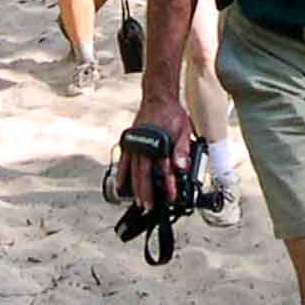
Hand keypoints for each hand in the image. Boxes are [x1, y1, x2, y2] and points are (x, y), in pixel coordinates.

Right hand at [119, 95, 193, 211]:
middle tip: (148, 207)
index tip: (171, 195)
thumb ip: (182, 149)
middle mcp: (145, 145)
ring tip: (137, 202)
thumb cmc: (171, 114)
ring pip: (134, 171)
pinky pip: (124, 161)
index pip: (164, 169)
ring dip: (135, 188)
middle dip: (147, 193)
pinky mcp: (130, 142)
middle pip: (145, 174)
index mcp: (159, 143)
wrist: (158, 98)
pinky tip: (121, 186)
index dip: (168, 184)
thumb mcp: (183, 130)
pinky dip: (122, 174)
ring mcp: (136, 144)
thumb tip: (182, 166)